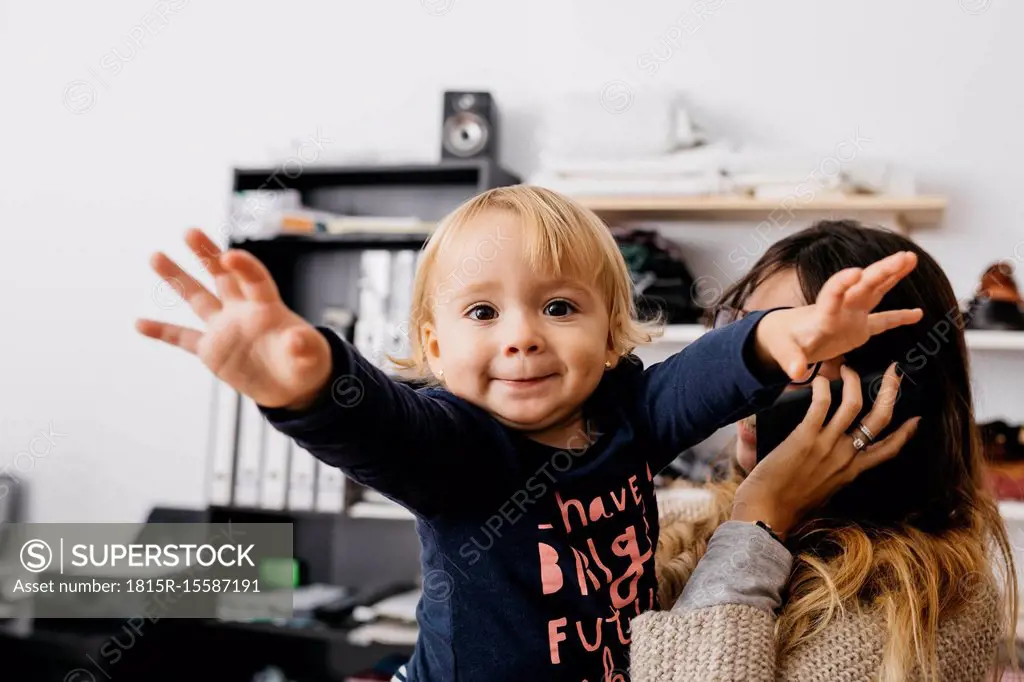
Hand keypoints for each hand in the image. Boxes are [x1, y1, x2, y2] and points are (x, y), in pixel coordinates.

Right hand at [135, 228, 332, 409]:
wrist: (291, 385)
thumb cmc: (306, 363)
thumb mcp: (310, 356)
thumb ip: (303, 346)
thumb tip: (296, 339)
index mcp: (268, 307)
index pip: (255, 280)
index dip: (244, 267)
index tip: (230, 255)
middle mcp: (242, 311)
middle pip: (222, 275)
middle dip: (207, 254)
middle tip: (189, 231)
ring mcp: (224, 328)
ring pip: (196, 297)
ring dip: (176, 278)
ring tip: (156, 256)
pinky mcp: (212, 349)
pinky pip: (182, 338)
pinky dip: (162, 331)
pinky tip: (139, 323)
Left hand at [731, 363, 920, 539]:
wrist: (768, 513)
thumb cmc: (787, 506)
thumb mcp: (822, 492)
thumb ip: (830, 476)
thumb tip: (829, 468)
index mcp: (852, 471)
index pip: (888, 450)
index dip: (905, 433)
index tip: (916, 418)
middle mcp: (846, 456)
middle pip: (880, 419)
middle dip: (891, 392)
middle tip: (895, 372)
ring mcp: (828, 445)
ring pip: (853, 404)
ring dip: (853, 381)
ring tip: (847, 368)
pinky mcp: (806, 437)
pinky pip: (821, 404)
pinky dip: (823, 387)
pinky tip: (818, 380)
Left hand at [754, 251, 923, 380]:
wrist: (784, 335)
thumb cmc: (782, 339)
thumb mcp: (782, 349)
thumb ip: (790, 358)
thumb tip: (795, 371)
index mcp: (821, 312)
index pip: (832, 294)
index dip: (842, 283)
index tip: (855, 272)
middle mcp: (840, 308)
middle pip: (863, 286)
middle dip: (882, 271)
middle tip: (904, 256)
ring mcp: (852, 315)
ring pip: (875, 291)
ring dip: (892, 275)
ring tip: (911, 259)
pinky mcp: (859, 327)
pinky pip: (883, 320)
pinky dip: (899, 317)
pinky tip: (918, 313)